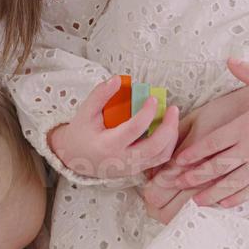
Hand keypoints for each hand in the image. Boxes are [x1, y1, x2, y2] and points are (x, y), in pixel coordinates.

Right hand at [45, 75, 181, 181]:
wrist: (75, 158)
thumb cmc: (81, 133)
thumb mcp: (85, 112)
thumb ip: (100, 94)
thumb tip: (118, 79)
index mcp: (108, 145)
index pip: (134, 129)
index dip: (147, 113)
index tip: (153, 98)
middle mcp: (123, 159)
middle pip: (155, 147)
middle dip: (169, 127)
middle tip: (173, 109)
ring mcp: (131, 167)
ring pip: (161, 155)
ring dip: (171, 136)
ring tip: (172, 117)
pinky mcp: (137, 170)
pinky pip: (159, 159)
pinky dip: (168, 144)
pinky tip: (167, 129)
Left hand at [146, 58, 248, 210]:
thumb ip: (247, 73)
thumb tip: (229, 59)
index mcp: (246, 127)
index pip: (213, 143)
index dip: (195, 153)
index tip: (179, 160)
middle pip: (218, 166)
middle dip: (196, 176)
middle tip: (178, 183)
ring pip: (232, 183)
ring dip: (213, 192)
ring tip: (197, 201)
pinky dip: (237, 198)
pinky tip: (225, 204)